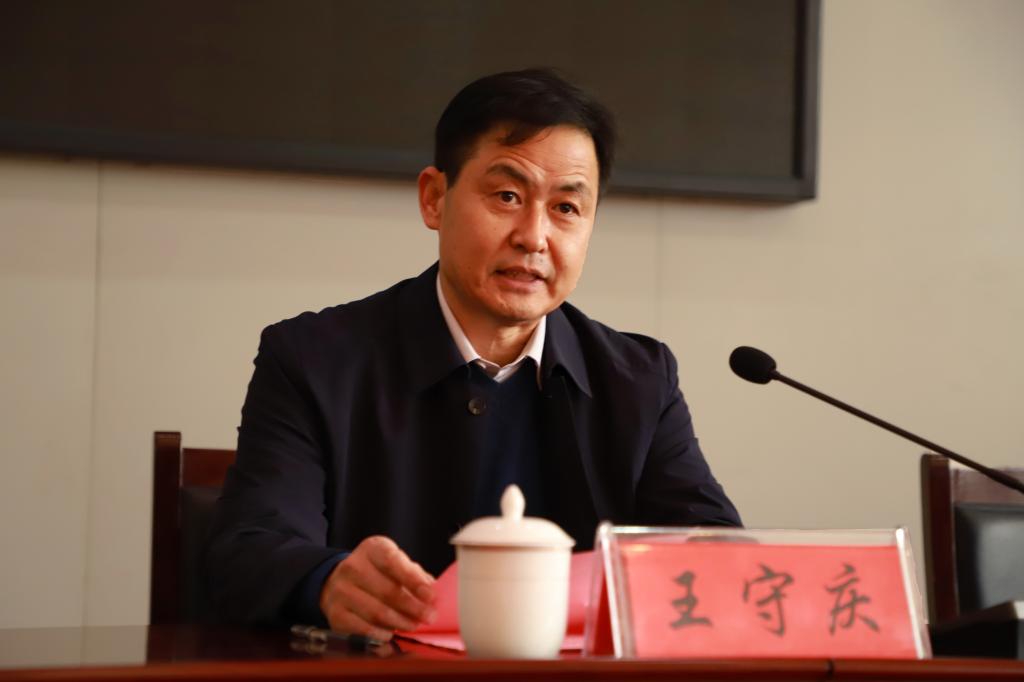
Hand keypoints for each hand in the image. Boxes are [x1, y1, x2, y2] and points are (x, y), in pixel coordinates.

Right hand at [319, 535, 436, 641]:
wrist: (338, 582)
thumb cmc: (376, 572)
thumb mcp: (395, 563)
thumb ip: (414, 575)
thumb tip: (431, 594)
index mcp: (372, 549)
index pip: (394, 562)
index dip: (414, 580)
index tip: (430, 596)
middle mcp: (353, 566)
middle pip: (387, 591)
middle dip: (413, 607)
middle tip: (429, 617)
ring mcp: (341, 590)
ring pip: (377, 612)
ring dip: (400, 622)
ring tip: (414, 625)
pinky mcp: (335, 613)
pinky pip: (363, 628)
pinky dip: (382, 634)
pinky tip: (392, 633)